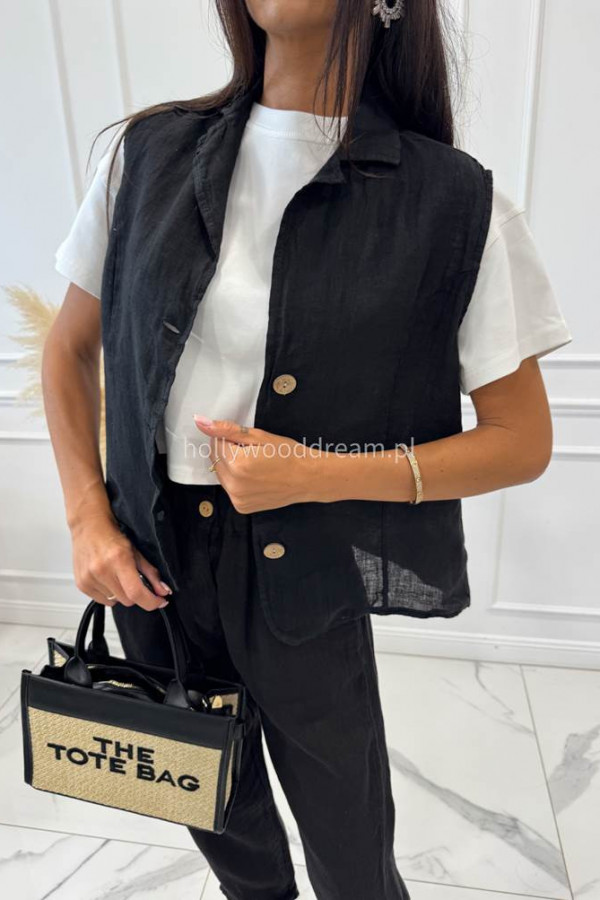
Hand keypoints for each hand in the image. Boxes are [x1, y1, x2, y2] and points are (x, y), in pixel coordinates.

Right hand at [70, 513, 172, 609]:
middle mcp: (102, 571)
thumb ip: (152, 574)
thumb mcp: (136, 551)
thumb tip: (163, 591)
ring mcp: (89, 579)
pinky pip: (102, 600)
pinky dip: (108, 594)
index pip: (136, 593)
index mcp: (118, 560)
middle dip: (136, 594)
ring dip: (120, 593)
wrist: (88, 527)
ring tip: (116, 575)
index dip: (151, 601)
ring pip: (115, 602)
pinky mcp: (81, 585)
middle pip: (127, 600)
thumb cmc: (111, 536)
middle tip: (134, 580)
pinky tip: (106, 578)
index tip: (159, 601)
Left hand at [193, 416, 321, 512]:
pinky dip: (237, 481)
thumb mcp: (259, 436)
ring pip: (221, 474)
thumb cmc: (288, 454)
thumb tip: (200, 422)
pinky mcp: (242, 507)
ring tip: (255, 465)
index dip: (231, 438)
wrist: (308, 478)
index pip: (216, 442)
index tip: (248, 441)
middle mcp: (234, 484)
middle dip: (228, 451)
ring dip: (231, 466)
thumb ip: (227, 430)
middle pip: (215, 459)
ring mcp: (237, 498)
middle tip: (253, 452)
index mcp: (237, 464)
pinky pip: (230, 488)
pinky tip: (256, 478)